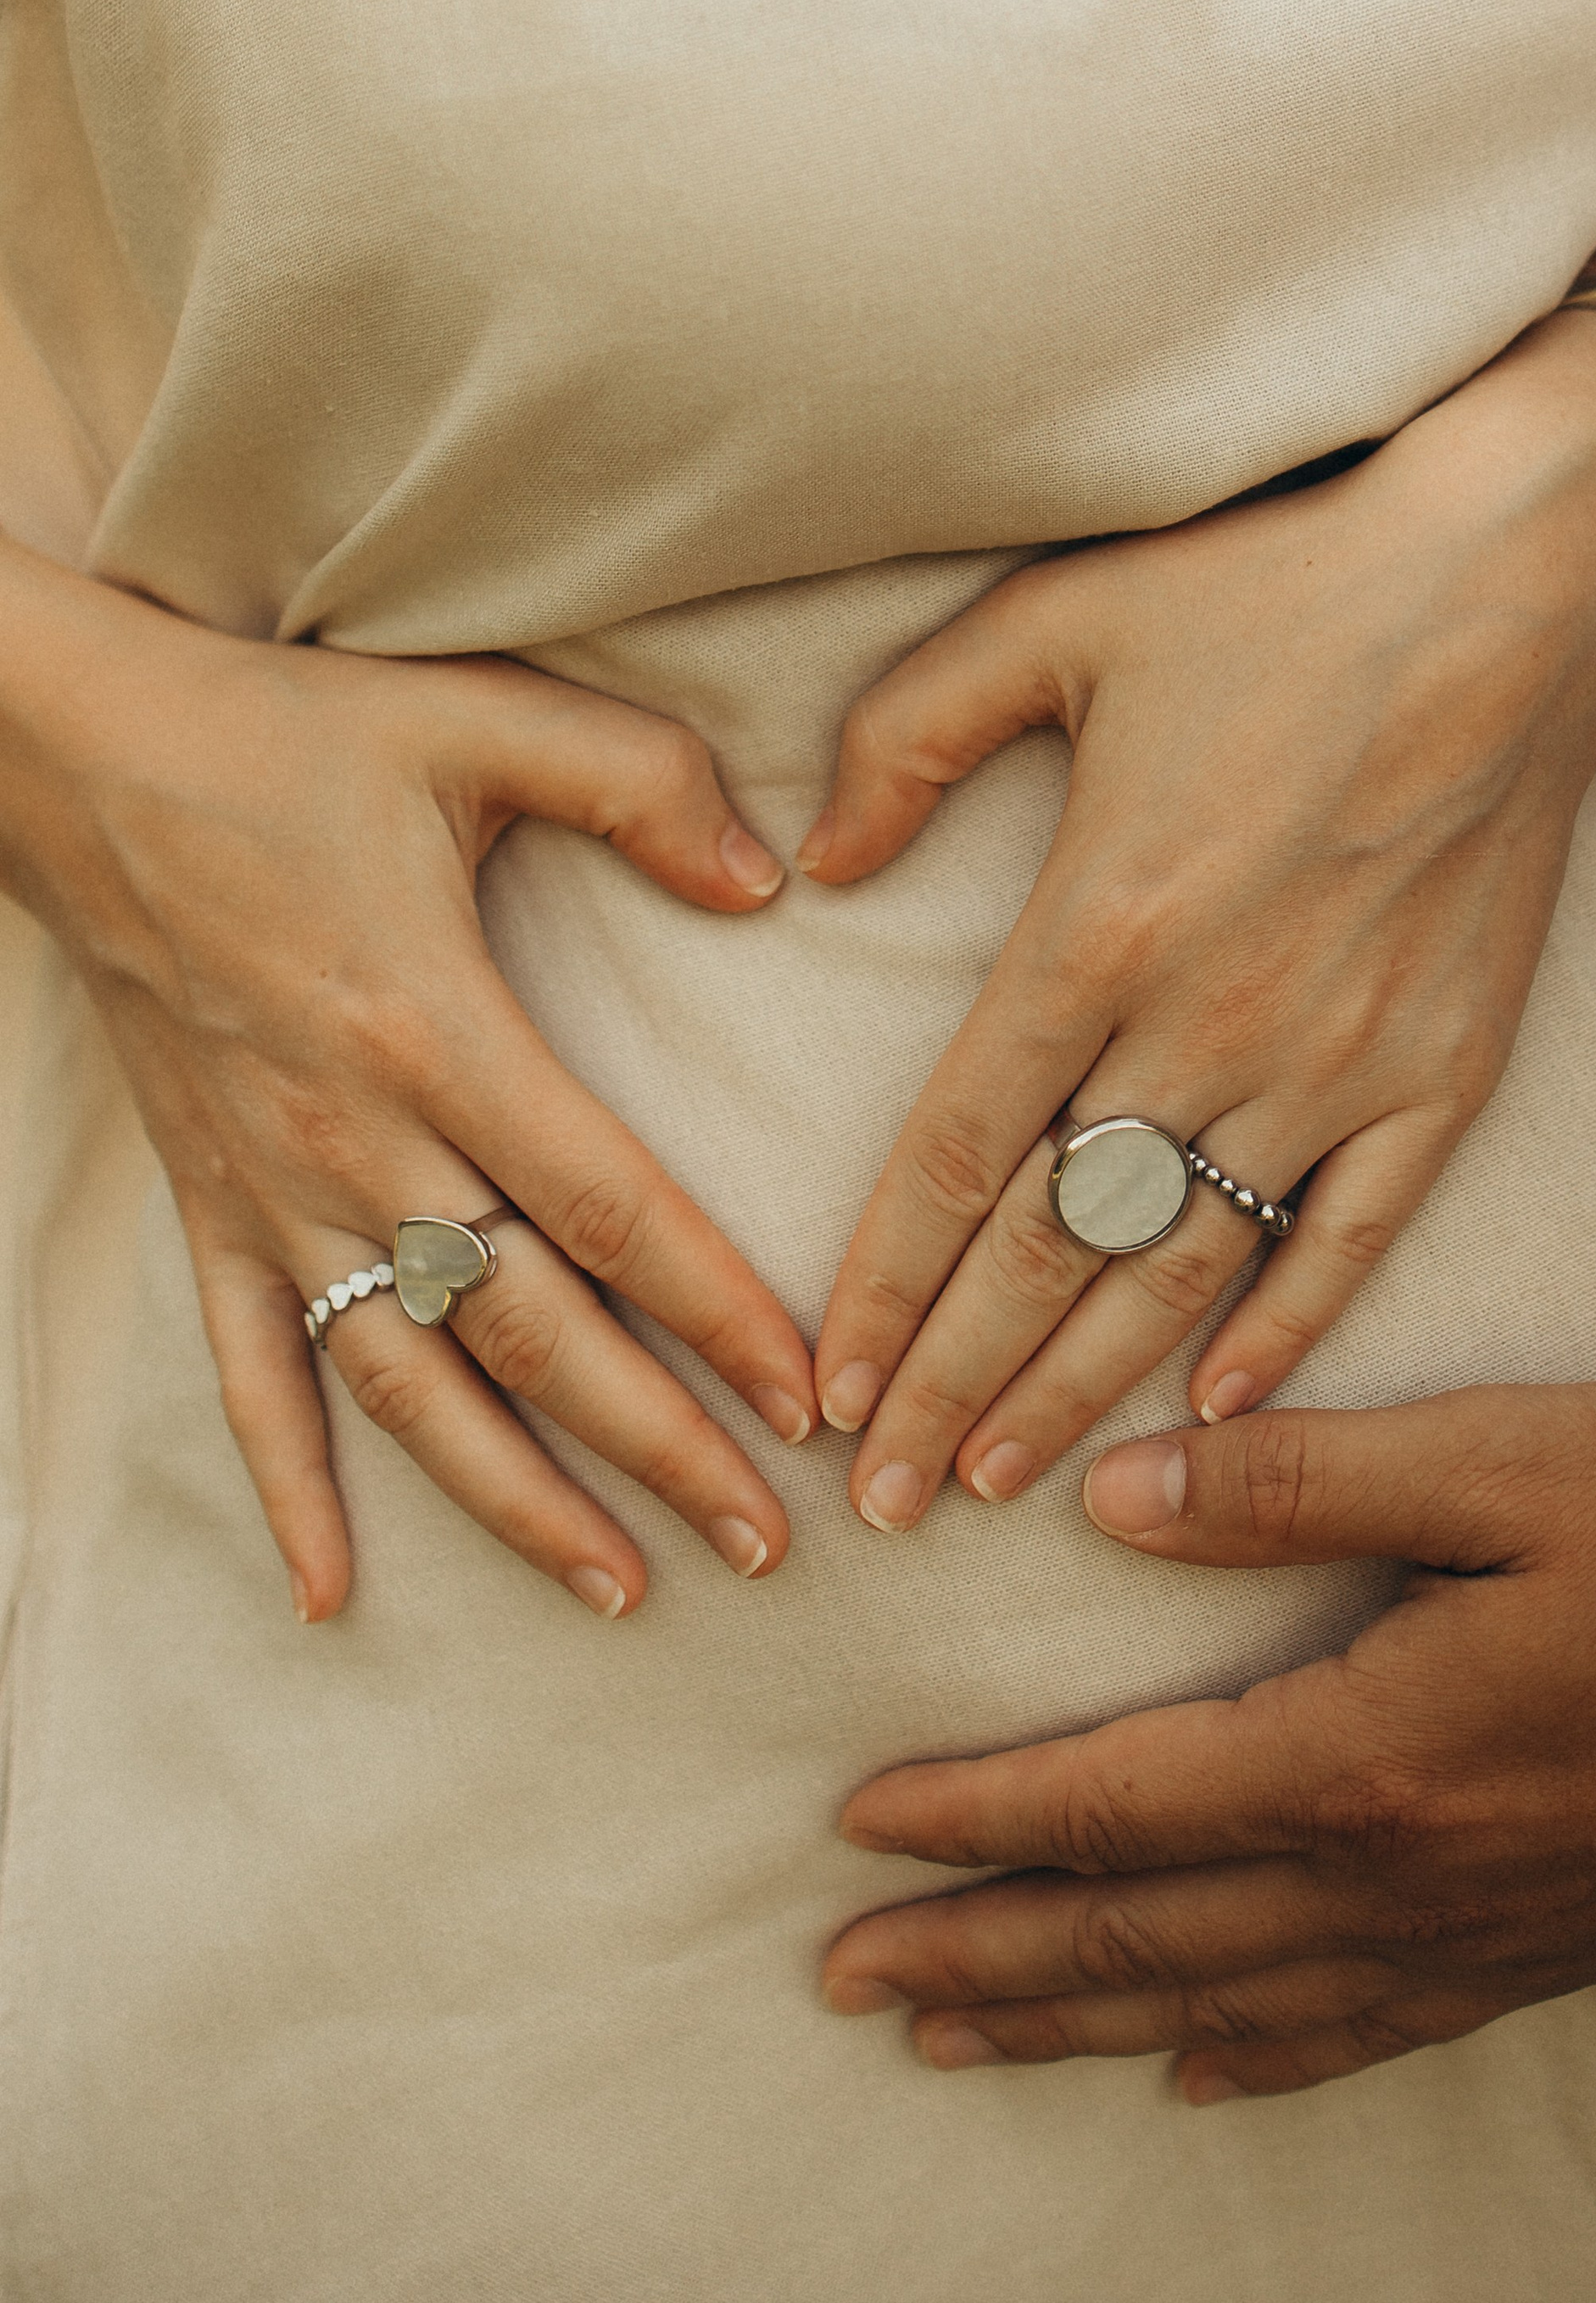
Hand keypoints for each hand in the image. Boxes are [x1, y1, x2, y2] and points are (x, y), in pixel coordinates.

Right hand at [0, 545, 815, 1618]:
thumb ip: (637, 778)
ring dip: (513, 1501)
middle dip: (654, 1447)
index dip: (715, 1312)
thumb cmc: (289, 735)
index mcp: (433, 1027)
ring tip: (620, 1587)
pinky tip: (332, 1594)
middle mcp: (352, 1138)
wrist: (76, 758)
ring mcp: (271, 1186)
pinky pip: (249, 1373)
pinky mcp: (207, 1202)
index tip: (808, 1395)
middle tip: (766, 1539)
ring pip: (406, 1387)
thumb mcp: (476, 713)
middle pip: (528, 1332)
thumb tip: (767, 876)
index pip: (607, 1208)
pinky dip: (288, 1489)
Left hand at [803, 309, 1595, 1529]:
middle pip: (1053, 1250)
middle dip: (954, 1385)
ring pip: (1185, 1269)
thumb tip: (813, 865)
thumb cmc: (1277, 583)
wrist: (1516, 581)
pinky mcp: (1447, 1068)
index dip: (882, 1288)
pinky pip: (1353, 1233)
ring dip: (1085, 1387)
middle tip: (880, 1502)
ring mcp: (1339, 1057)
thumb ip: (908, 738)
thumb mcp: (1051, 616)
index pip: (960, 1156)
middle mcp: (1210, 1019)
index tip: (823, 1388)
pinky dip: (1284, 1328)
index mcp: (1098, 924)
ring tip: (1004, 1483)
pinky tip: (1215, 1407)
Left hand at [823, 1386, 1595, 2095]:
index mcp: (1365, 1752)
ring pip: (1217, 2006)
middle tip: (844, 1975)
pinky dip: (1243, 2059)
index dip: (975, 1819)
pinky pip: (1349, 2037)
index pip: (1117, 1804)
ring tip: (954, 2035)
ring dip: (1072, 2022)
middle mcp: (1391, 1878)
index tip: (856, 1824)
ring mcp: (1462, 1938)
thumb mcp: (1507, 1462)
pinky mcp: (1526, 1956)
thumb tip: (1111, 1495)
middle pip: (1136, 1938)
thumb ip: (1298, 1484)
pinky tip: (1191, 2073)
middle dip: (977, 1955)